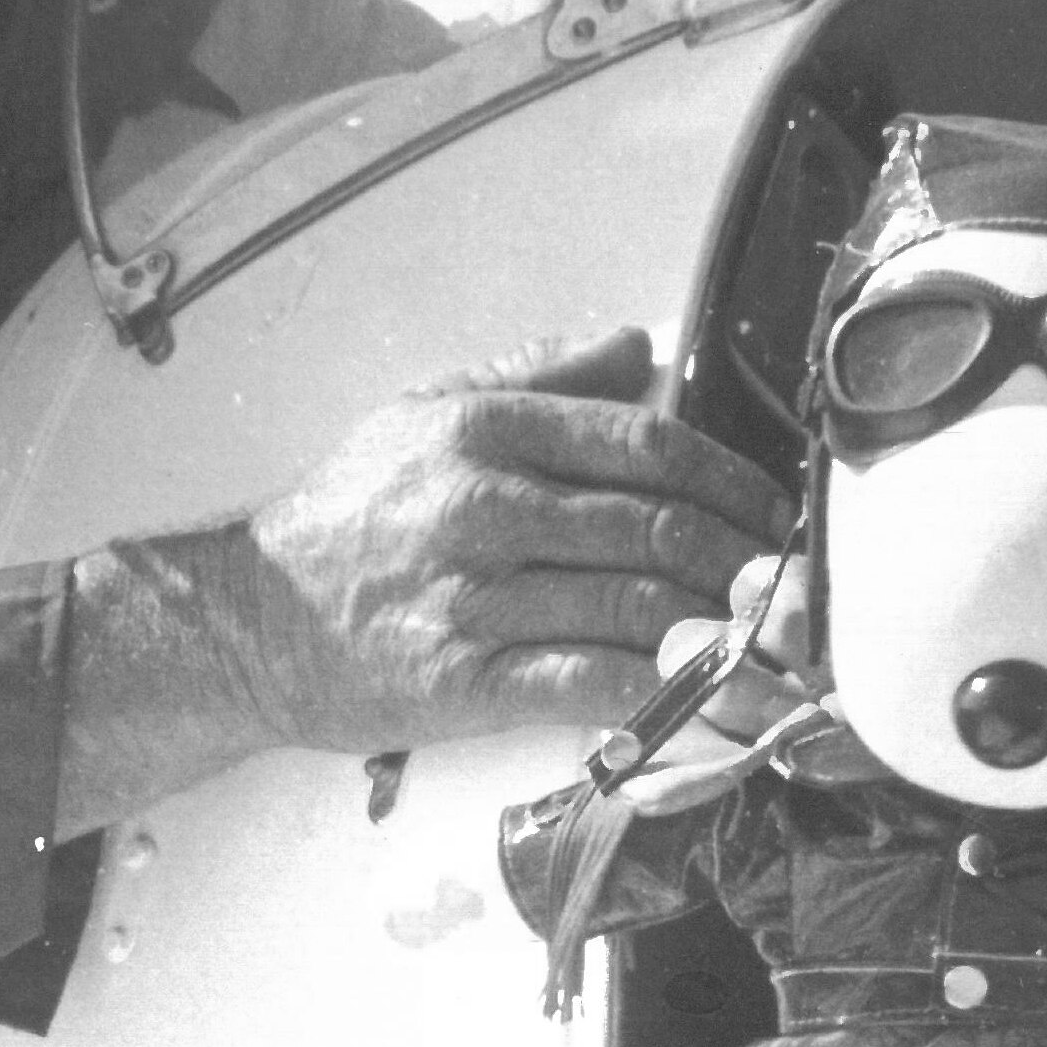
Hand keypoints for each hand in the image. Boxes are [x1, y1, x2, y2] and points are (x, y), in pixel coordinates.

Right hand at [219, 325, 789, 754]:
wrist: (249, 620)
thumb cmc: (344, 518)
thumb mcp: (423, 412)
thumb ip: (536, 375)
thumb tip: (636, 348)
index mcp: (488, 431)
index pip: (646, 444)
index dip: (730, 480)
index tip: (774, 512)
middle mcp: (487, 508)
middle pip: (658, 529)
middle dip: (747, 563)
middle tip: (797, 589)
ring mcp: (477, 598)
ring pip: (639, 609)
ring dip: (725, 631)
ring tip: (774, 645)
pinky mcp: (467, 681)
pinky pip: (592, 684)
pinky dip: (664, 694)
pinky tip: (708, 698)